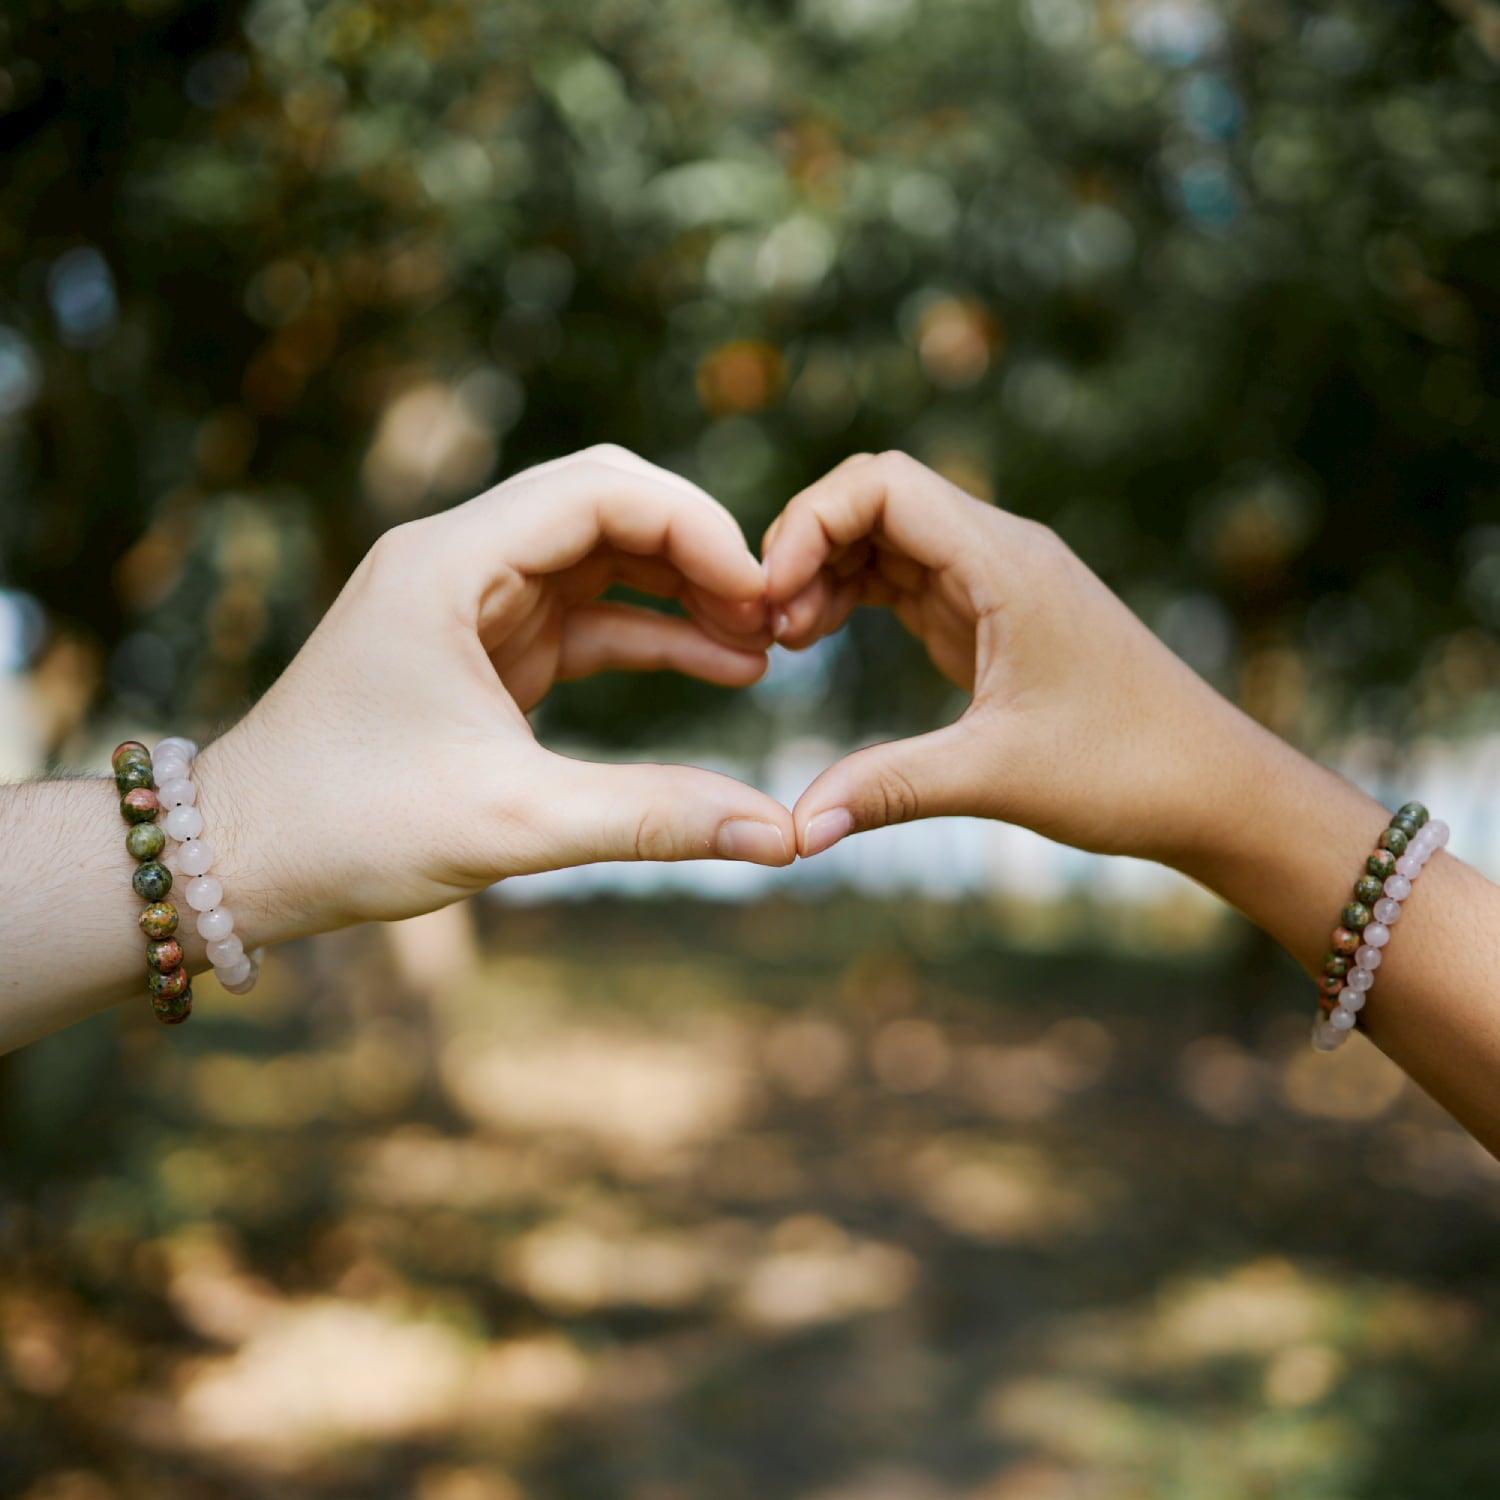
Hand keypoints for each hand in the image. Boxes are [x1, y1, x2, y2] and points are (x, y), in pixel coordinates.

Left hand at [193, 446, 794, 946]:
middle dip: (696, 550)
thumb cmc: (346, 827)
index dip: (694, 526)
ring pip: (599, 559)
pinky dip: (648, 634)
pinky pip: (583, 617)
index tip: (760, 591)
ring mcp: (467, 601)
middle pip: (604, 506)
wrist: (242, 860)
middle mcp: (455, 560)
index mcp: (445, 564)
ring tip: (762, 644)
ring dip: (680, 592)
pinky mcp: (479, 646)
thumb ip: (651, 817)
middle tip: (772, 610)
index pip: (596, 491)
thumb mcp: (512, 821)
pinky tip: (718, 664)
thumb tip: (777, 836)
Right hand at [762, 452, 1279, 866]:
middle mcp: (1000, 552)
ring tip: (783, 643)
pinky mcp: (991, 616)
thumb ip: (892, 788)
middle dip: (806, 546)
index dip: (810, 522)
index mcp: (1006, 561)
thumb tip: (798, 829)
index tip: (772, 597)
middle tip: (764, 626)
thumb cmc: (1129, 770)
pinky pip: (904, 579)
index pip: (884, 484)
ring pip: (885, 537)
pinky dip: (852, 598)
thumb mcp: (998, 776)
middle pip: (875, 497)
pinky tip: (818, 642)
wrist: (1213, 786)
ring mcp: (996, 581)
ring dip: (825, 574)